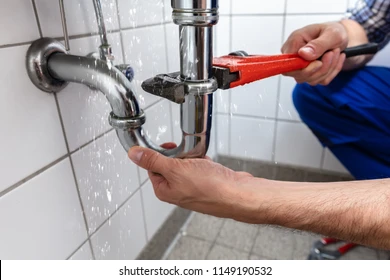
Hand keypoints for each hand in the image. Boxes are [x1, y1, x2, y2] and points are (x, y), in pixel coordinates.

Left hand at [128, 144, 262, 221]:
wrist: (238, 194)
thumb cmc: (210, 187)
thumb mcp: (175, 169)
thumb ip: (153, 160)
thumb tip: (133, 155)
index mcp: (164, 190)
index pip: (152, 166)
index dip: (159, 154)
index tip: (168, 147)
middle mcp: (177, 190)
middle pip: (170, 164)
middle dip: (180, 155)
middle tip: (188, 156)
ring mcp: (193, 187)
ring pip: (187, 163)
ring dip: (193, 157)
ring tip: (201, 161)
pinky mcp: (206, 183)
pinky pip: (200, 166)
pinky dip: (204, 162)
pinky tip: (210, 165)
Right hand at [281, 21, 348, 85]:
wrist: (340, 36)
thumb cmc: (334, 31)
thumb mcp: (332, 33)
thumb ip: (317, 44)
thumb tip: (302, 54)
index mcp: (294, 43)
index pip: (288, 65)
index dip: (303, 68)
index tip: (319, 62)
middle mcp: (293, 57)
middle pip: (299, 75)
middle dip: (321, 68)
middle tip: (333, 52)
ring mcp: (300, 67)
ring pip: (311, 79)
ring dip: (329, 69)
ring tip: (336, 52)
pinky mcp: (309, 74)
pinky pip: (320, 81)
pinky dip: (332, 72)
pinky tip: (335, 59)